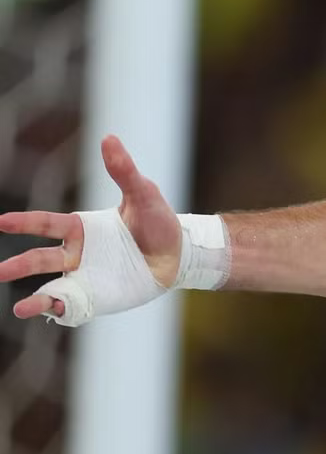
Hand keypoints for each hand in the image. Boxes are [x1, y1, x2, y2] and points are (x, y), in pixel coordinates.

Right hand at [0, 135, 181, 318]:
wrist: (180, 255)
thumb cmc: (159, 222)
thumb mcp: (143, 195)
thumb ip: (124, 171)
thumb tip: (108, 138)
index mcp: (81, 228)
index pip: (45, 224)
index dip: (23, 223)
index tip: (1, 222)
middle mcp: (76, 254)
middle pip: (40, 259)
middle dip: (17, 266)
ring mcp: (85, 277)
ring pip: (52, 287)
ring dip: (35, 298)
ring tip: (20, 309)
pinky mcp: (98, 296)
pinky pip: (74, 306)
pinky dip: (61, 310)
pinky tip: (52, 314)